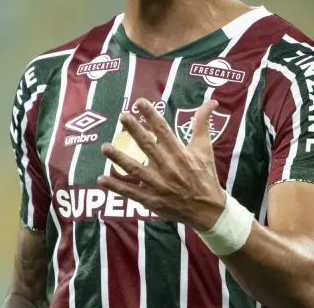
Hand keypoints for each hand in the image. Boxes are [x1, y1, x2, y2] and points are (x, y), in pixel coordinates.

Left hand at [97, 99, 227, 231]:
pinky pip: (131, 193)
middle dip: (134, 131)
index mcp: (180, 153)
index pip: (164, 130)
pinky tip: (101, 179)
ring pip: (136, 170)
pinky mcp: (152, 200)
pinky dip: (116, 187)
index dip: (151, 115)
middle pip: (148, 146)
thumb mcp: (205, 148)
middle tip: (122, 116)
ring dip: (119, 158)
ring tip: (105, 147)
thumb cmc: (204, 175)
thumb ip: (203, 124)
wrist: (208, 210)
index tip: (139, 102)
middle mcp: (168, 167)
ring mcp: (158, 185)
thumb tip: (212, 102)